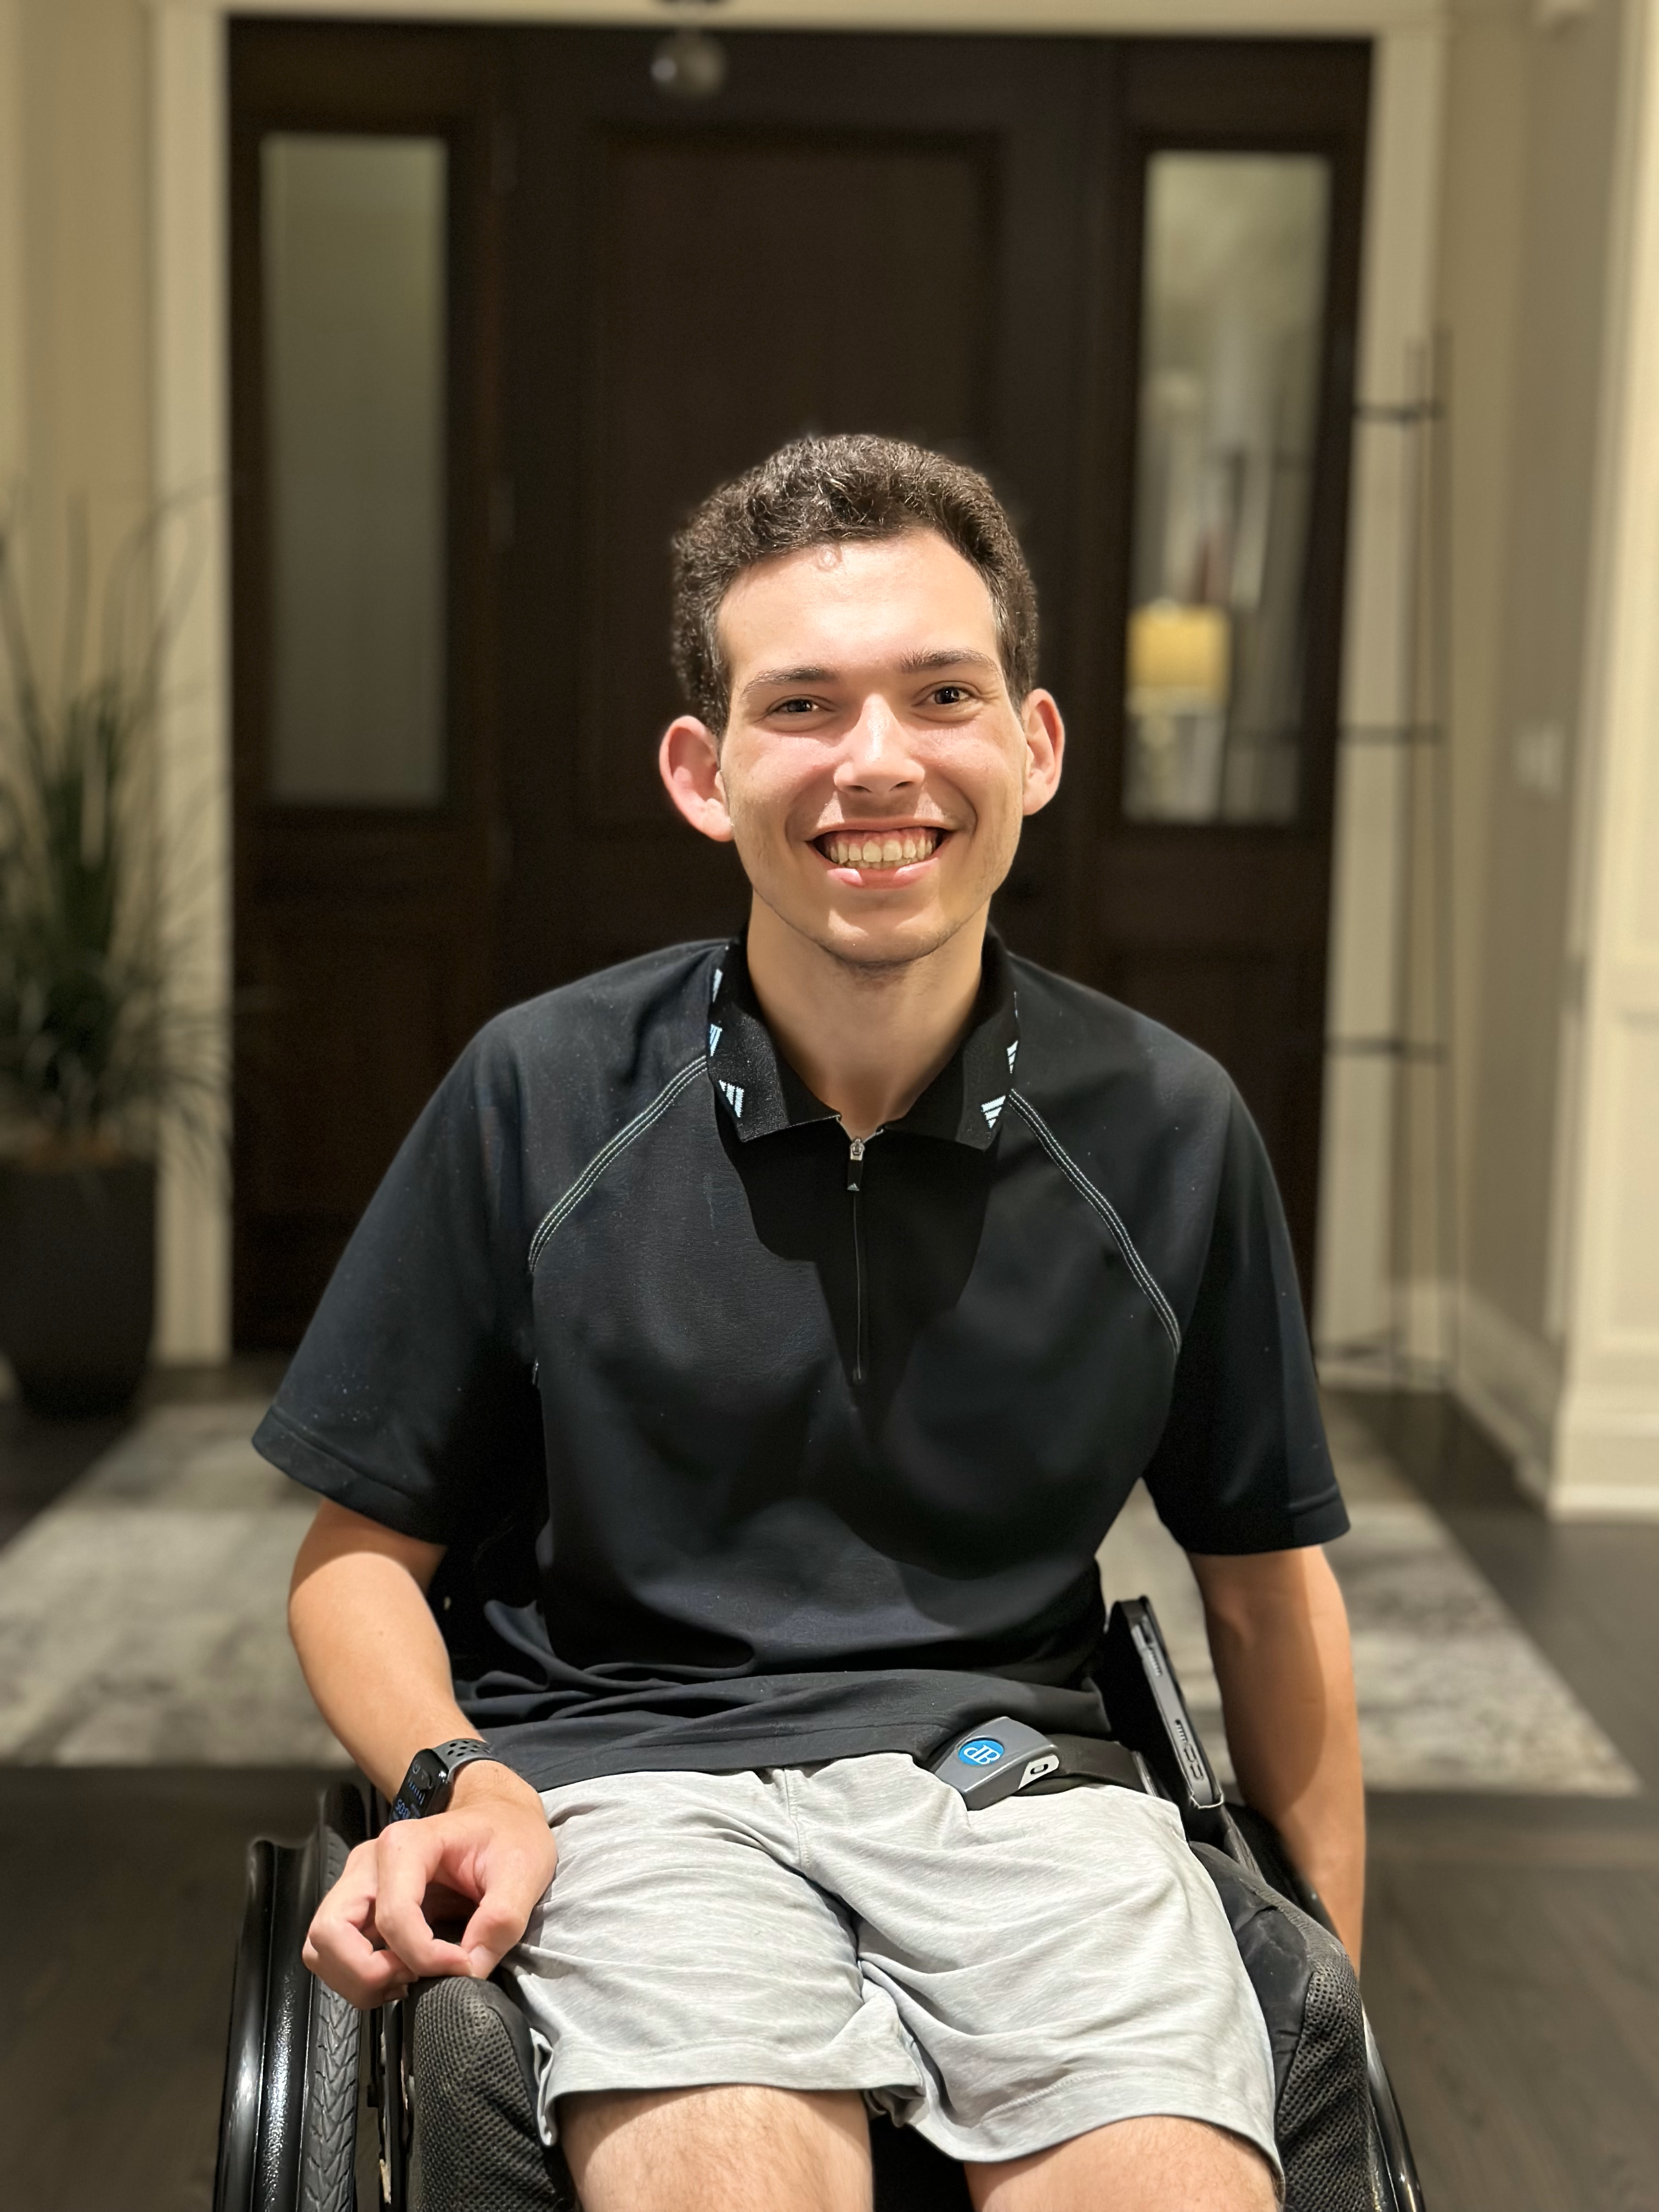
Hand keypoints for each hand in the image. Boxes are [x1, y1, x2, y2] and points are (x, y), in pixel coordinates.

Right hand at [303, 1763, 556, 2006]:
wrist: (500, 1817)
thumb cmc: (508, 1835)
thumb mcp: (523, 1870)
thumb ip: (501, 1920)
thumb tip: (470, 1970)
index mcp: (406, 1844)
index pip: (393, 1917)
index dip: (426, 1956)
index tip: (464, 1965)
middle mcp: (369, 1863)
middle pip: (329, 1933)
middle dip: (366, 1974)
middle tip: (414, 1980)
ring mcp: (359, 1884)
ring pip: (322, 1947)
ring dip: (358, 1979)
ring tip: (408, 1979)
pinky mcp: (362, 1905)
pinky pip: (336, 1952)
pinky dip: (359, 1976)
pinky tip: (401, 1974)